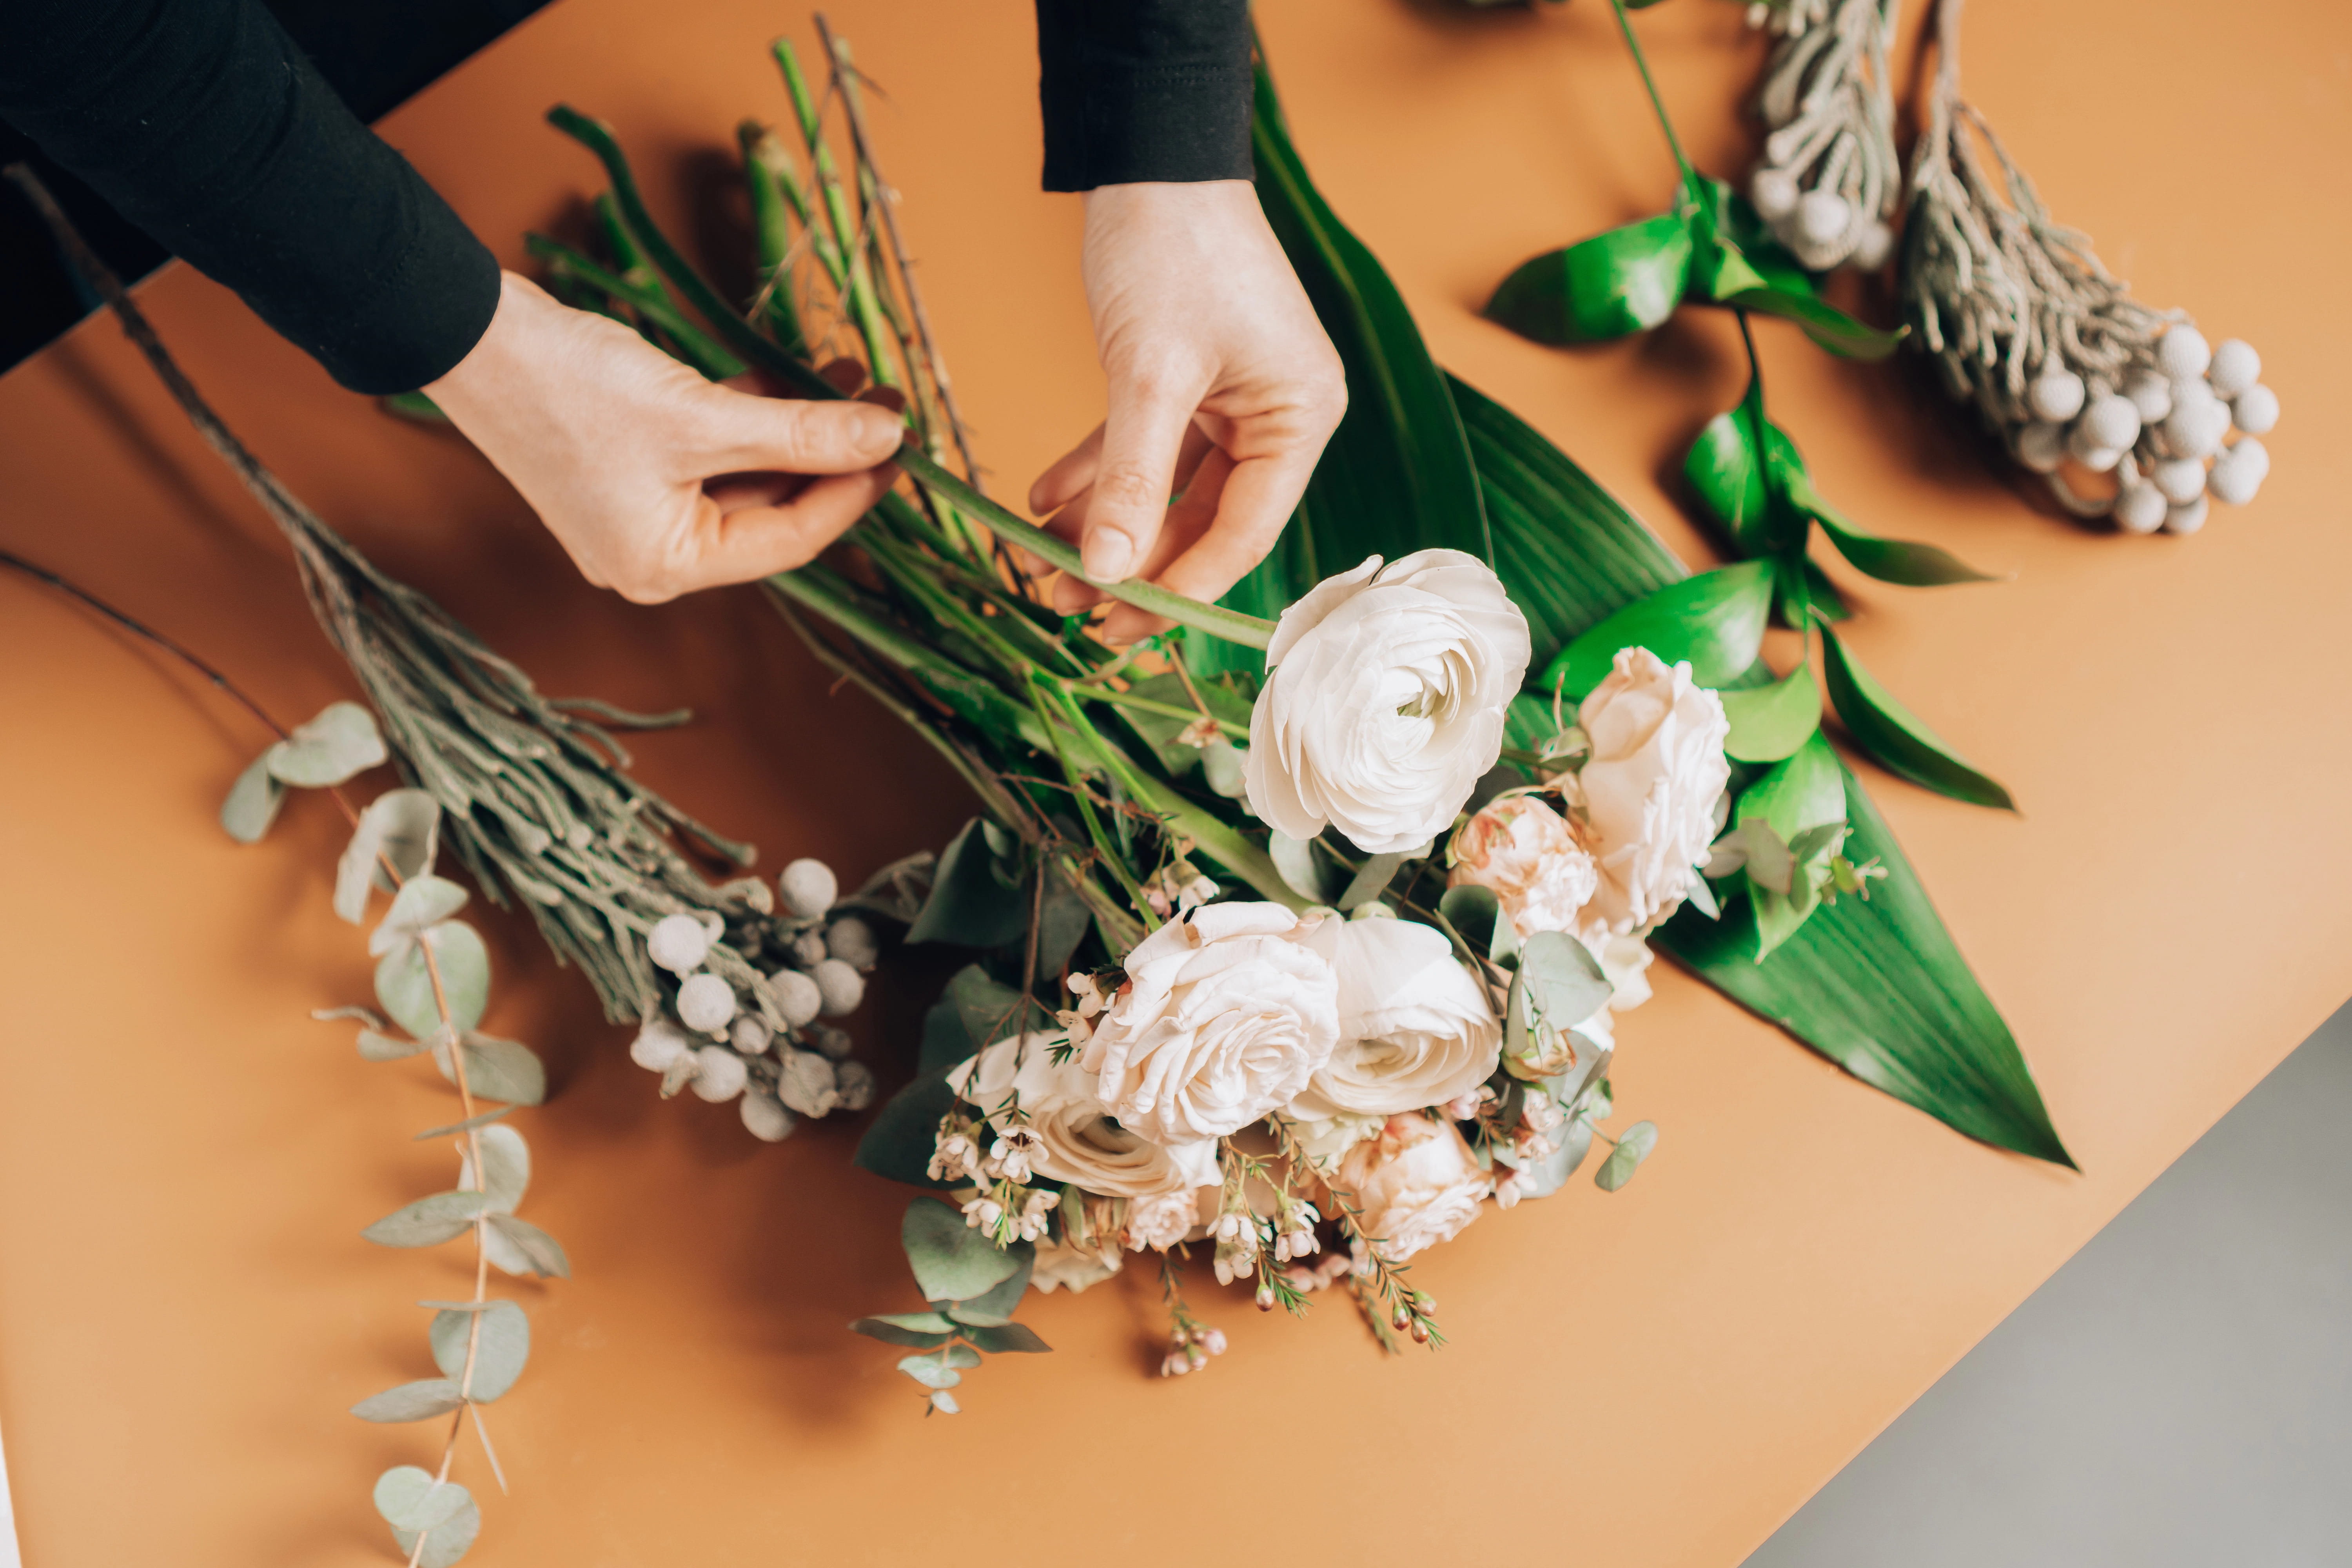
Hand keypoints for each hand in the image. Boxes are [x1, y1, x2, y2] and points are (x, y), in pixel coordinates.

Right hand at [426, 272, 903, 602]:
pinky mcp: (630, 462)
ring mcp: (638, 508)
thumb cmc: (572, 387)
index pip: (790, 538)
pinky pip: (711, 450)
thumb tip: (886, 436)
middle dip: (830, 454)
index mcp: (665, 566)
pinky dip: (754, 417)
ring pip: (745, 473)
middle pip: (771, 509)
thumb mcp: (701, 415)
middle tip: (887, 403)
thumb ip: (799, 433)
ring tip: (854, 377)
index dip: (852, 490)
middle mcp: (652, 552)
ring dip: (798, 428)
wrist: (468, 335)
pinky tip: (797, 377)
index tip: (900, 444)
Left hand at [1030, 181, 1344, 642]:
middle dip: (1129, 564)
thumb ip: (1130, 475)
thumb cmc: (1171, 248)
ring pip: (1163, 491)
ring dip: (1102, 526)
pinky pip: (1139, 448)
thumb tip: (1105, 572)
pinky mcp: (1185, 381)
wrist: (1150, 155)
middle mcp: (1275, 417)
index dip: (1179, 588)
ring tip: (1037, 563)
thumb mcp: (1150, 371)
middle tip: (1066, 608)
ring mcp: (1231, 401)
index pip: (1242, 532)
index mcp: (1298, 419)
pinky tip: (1039, 501)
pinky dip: (1092, 475)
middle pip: (1202, 522)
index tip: (1114, 625)